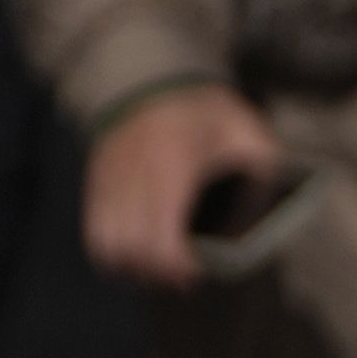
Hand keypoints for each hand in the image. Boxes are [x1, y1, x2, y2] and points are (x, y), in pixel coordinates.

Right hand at [80, 85, 283, 288]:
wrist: (157, 78)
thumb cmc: (212, 114)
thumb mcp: (251, 138)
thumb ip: (262, 180)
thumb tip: (256, 226)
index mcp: (174, 164)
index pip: (162, 234)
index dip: (177, 265)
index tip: (197, 272)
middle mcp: (134, 174)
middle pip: (132, 247)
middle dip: (158, 272)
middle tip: (184, 279)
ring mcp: (110, 177)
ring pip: (108, 242)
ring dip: (134, 266)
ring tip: (161, 271)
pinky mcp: (97, 180)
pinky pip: (94, 228)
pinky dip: (111, 250)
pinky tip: (136, 257)